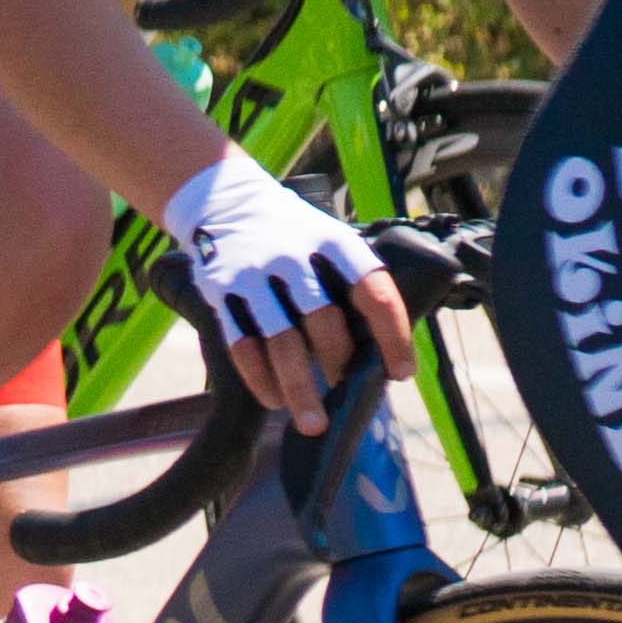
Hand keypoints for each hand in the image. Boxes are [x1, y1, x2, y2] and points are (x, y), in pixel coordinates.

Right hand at [159, 142, 410, 427]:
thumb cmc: (295, 235)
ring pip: (280, 340)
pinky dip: (259, 378)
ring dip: (299, 387)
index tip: (401, 373)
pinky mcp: (220, 291)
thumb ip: (354, 285)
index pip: (375, 292)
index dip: (392, 337)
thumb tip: (384, 353)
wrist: (225, 199)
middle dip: (338, 362)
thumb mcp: (331, 240)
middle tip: (342, 386)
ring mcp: (252, 273)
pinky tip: (273, 399)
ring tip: (312, 422)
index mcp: (335, 243)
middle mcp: (293, 256)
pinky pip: (241, 344)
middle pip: (324, 321)